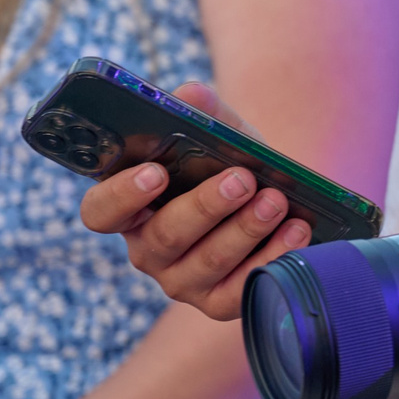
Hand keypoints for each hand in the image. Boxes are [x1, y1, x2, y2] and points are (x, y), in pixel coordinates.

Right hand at [75, 81, 312, 320]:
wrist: (272, 196)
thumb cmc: (229, 163)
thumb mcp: (218, 133)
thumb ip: (201, 111)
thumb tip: (191, 95)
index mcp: (130, 207)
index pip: (101, 211)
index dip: (121, 195)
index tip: (154, 172)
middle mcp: (147, 249)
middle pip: (163, 237)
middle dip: (206, 206)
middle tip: (242, 179)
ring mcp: (181, 281)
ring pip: (207, 263)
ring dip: (246, 229)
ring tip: (276, 201)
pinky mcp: (218, 303)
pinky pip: (241, 290)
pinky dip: (273, 258)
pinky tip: (296, 231)